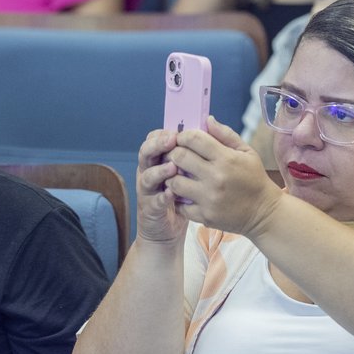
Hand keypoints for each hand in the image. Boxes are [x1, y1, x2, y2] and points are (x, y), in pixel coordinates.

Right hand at [134, 129, 187, 243]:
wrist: (169, 230)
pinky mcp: (150, 209)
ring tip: (172, 167)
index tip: (177, 130)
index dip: (163, 134)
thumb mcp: (194, 171)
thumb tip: (208, 123)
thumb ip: (198, 149)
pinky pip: (153, 202)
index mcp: (159, 159)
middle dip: (158, 145)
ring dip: (159, 171)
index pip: (155, 139)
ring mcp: (148, 191)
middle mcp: (149, 171)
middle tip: (171, 141)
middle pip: (146, 153)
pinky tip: (170, 194)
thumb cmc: (185, 195)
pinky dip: (161, 197)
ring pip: (147, 176)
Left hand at [167, 116, 282, 236]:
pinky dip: (178, 199)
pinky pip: (179, 205)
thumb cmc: (255, 179)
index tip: (183, 139)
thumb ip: (226, 135)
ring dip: (173, 177)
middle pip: (179, 157)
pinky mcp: (205, 216)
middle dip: (174, 153)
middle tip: (177, 155)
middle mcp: (216, 177)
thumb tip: (207, 119)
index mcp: (226, 158)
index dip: (183, 135)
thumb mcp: (247, 152)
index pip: (194, 139)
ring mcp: (209, 198)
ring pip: (174, 182)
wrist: (264, 212)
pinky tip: (185, 194)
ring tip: (180, 175)